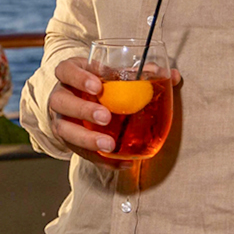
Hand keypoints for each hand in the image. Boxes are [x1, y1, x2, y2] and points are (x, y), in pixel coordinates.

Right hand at [42, 57, 180, 168]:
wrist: (79, 100)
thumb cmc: (99, 83)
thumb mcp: (111, 72)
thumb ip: (140, 74)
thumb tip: (174, 76)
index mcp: (69, 74)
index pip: (66, 71)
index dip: (79, 78)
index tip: (97, 86)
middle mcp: (60, 96)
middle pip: (61, 101)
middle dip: (82, 110)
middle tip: (105, 116)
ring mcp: (61, 120)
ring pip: (64, 130)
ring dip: (87, 138)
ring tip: (109, 144)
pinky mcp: (69, 141)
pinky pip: (82, 153)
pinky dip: (102, 159)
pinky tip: (122, 163)